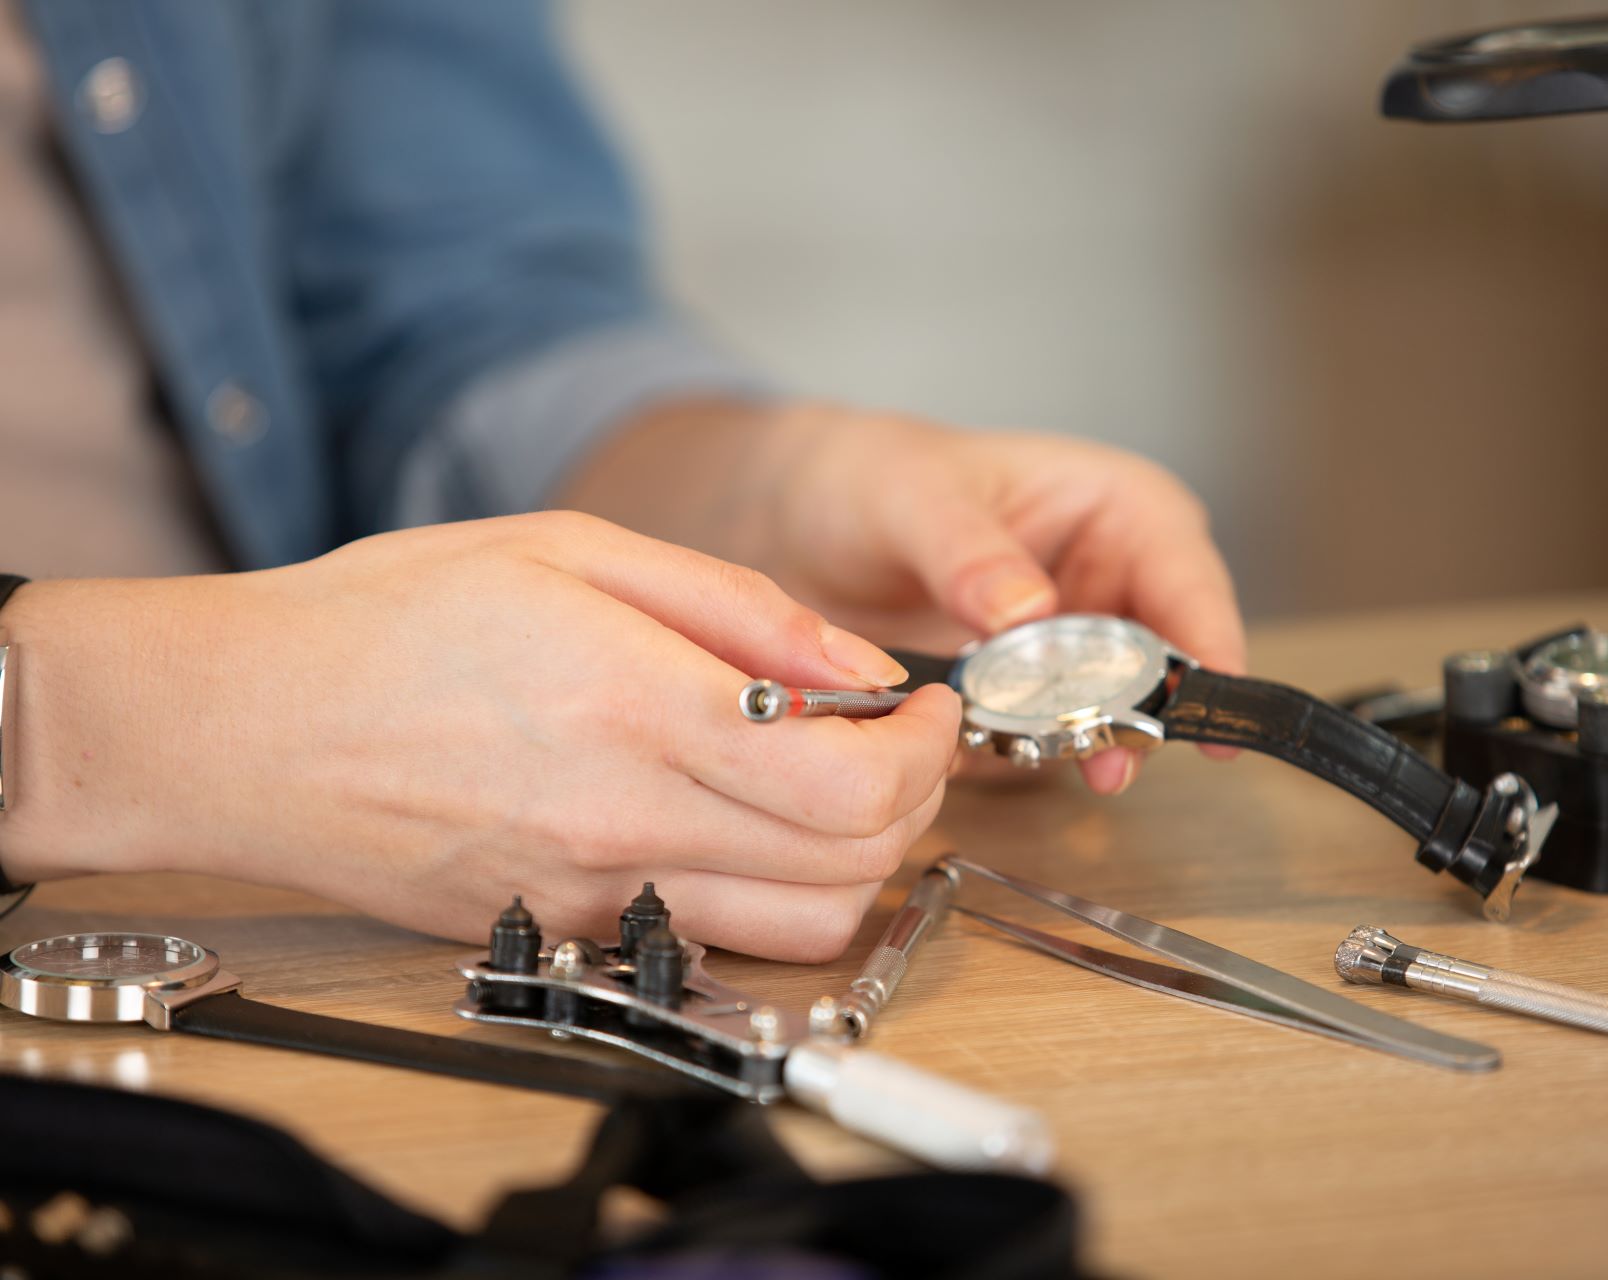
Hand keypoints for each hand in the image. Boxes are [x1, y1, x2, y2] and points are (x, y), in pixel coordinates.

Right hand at [0, 513, 960, 960]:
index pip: (853, 785)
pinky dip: (773, 892)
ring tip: (829, 782)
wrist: (242, 726)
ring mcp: (593, 898)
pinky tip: (742, 819)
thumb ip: (739, 611)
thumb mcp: (574, 553)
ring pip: (803, 928)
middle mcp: (624, 827)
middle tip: (893, 739)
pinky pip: (717, 938)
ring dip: (856, 861)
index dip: (928, 751)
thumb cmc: (388, 618)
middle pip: (853, 869)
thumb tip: (862, 671)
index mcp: (637, 711)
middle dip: (912, 802)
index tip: (927, 709)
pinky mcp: (565, 934)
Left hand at [563, 402, 1245, 793]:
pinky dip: (1017, 758)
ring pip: (1112, 717)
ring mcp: (1071, 653)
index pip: (1188, 581)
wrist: (794, 524)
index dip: (1207, 648)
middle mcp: (1110, 584)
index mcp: (1117, 511)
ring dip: (1076, 745)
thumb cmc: (867, 476)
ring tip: (1035, 754)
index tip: (1201, 713)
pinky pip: (1042, 746)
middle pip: (1164, 667)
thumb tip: (1029, 611)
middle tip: (1106, 757)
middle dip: (1139, 714)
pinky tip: (977, 751)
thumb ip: (970, 552)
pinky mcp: (1025, 705)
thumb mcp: (913, 498)